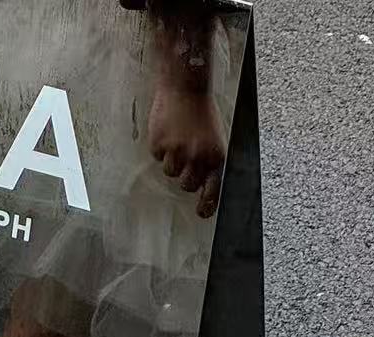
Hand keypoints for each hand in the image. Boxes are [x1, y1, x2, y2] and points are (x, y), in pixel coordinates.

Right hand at [147, 86, 225, 218]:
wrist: (185, 85)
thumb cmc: (202, 112)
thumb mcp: (215, 137)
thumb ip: (210, 162)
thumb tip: (203, 187)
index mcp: (215, 156)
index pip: (212, 190)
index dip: (206, 204)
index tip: (201, 213)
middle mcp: (197, 157)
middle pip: (187, 185)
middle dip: (185, 175)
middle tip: (186, 154)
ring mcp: (177, 151)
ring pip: (170, 172)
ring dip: (172, 159)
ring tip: (177, 137)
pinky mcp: (159, 144)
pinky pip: (158, 157)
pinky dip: (161, 147)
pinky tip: (168, 130)